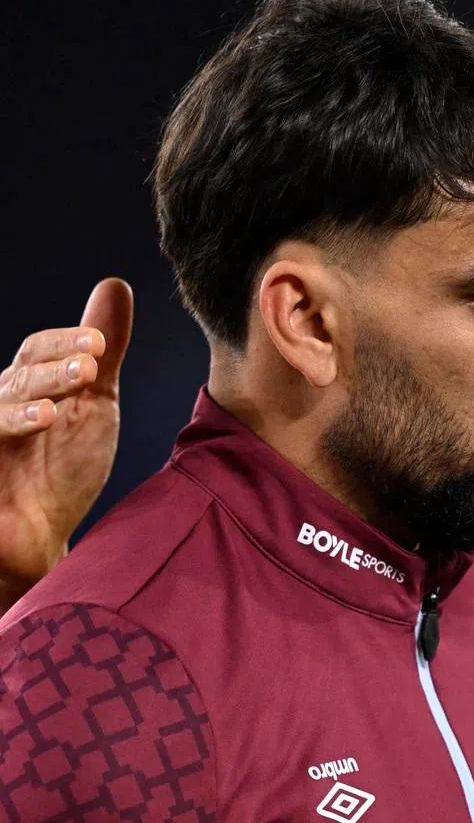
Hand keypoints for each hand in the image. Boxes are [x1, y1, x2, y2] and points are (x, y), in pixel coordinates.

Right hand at [0, 279, 132, 611]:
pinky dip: (1, 431)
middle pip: (17, 378)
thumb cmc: (62, 467)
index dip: (66, 343)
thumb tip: (114, 285)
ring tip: (58, 406)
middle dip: (51, 371)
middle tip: (89, 368)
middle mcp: (0, 408)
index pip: (38, 351)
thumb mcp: (92, 403)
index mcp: (27, 387)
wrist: (43, 537)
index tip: (100, 345)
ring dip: (25, 404)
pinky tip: (37, 424)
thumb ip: (103, 353)